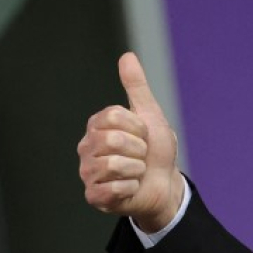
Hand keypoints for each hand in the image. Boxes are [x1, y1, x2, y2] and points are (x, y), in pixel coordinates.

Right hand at [78, 52, 182, 232]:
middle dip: (139, 150)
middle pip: (114, 140)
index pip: (115, 117)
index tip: (143, 136)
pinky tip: (130, 189)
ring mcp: (88, 172)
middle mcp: (87, 147)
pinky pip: (113, 189)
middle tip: (141, 157)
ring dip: (137, 170)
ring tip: (136, 172)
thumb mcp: (150, 116)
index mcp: (97, 125)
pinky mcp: (94, 196)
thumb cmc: (156, 151)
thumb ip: (137, 87)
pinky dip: (131, 189)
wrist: (166, 185)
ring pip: (114, 165)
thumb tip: (127, 56)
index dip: (138, 128)